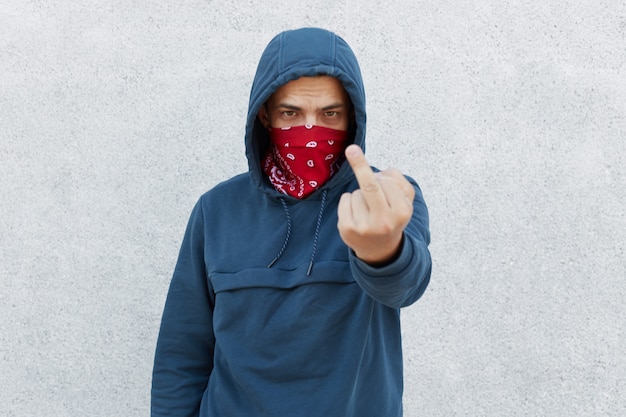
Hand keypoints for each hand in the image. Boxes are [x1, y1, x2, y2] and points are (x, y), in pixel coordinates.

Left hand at [337, 144, 414, 264]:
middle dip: (360, 165)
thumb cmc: (392, 216)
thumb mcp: (405, 200)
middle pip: (370, 186)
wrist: (380, 249)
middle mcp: (384, 221)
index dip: (382, 177)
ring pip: (356, 193)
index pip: (387, 182)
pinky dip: (348, 202)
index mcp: (402, 212)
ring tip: (367, 211)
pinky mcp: (347, 229)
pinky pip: (345, 200)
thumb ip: (398, 180)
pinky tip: (356, 214)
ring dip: (360, 195)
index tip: (377, 170)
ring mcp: (364, 227)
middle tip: (352, 149)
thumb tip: (375, 171)